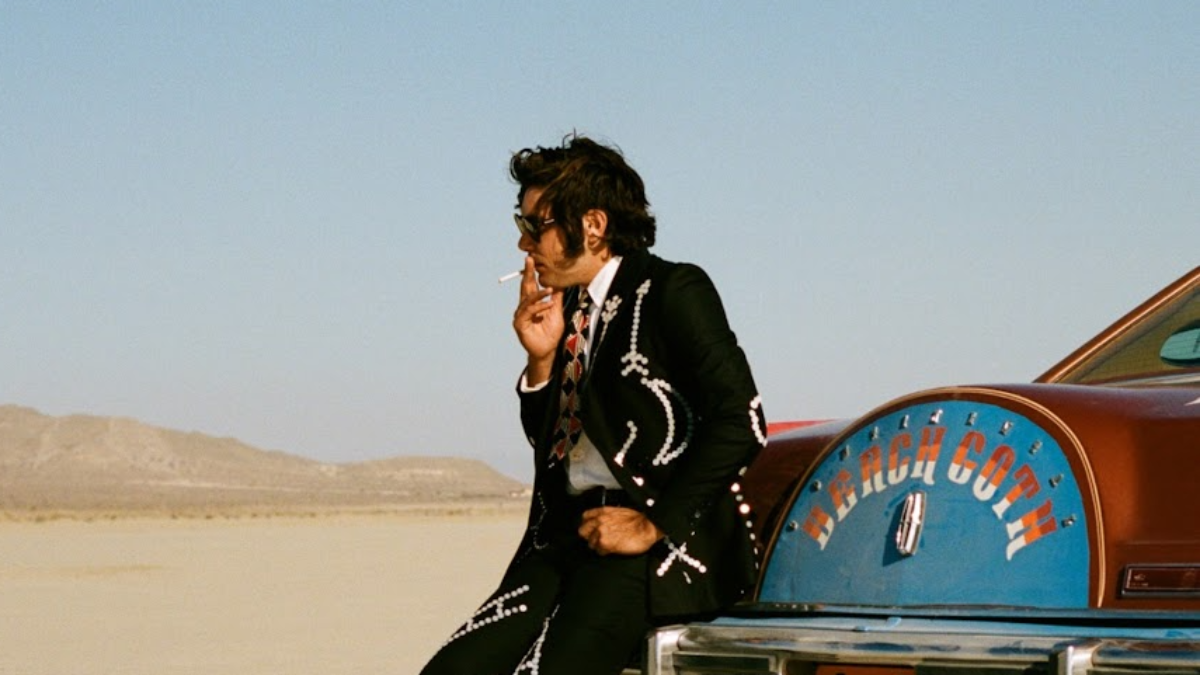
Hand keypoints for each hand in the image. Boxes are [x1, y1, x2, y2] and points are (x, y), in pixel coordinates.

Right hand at [512, 257, 561, 383]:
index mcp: (532, 302)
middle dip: (527, 272)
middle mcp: (524, 307)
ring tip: (549, 288)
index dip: (530, 271)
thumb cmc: (551, 332)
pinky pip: (529, 312)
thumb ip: (556, 297)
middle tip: (529, 259)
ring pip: (527, 299)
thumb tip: (559, 281)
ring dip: (538, 293)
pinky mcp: (520, 324)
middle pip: (524, 286)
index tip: (532, 258)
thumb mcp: (556, 311)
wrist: (548, 350)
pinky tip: (548, 305)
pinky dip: (539, 307)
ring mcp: (521, 315)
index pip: (530, 284)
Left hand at [578, 507, 663, 555]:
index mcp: (603, 511)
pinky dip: (605, 552)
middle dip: (589, 536)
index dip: (587, 524)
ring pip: (590, 543)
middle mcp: (599, 521)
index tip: (589, 528)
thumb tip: (602, 523)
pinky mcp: (605, 544)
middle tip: (596, 539)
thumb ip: (607, 517)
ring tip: (608, 545)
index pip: (585, 517)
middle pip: (583, 531)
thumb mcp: (619, 512)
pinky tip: (613, 549)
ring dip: (598, 545)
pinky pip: (599, 552)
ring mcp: (601, 533)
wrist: (647, 527)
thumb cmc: (638, 520)